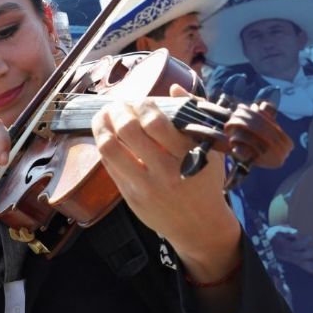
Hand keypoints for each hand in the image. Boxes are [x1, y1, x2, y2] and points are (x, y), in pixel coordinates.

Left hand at [92, 84, 240, 280]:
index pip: (156, 122)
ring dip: (102, 125)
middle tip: (119, 104)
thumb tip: (174, 87)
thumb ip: (195, 116)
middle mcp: (164, 172)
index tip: (143, 101)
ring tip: (104, 115)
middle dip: (119, 110)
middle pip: (128, 131)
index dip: (144, 104)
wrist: (200, 226)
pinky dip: (104, 146)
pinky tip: (106, 136)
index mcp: (187, 156)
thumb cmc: (206, 181)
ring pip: (110, 149)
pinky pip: (109, 166)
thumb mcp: (211, 149)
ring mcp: (145, 186)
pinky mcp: (131, 198)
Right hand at [267, 225, 312, 274]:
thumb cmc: (274, 235)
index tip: (310, 237)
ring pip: (302, 264)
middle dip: (309, 254)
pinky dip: (311, 268)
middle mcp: (287, 255)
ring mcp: (290, 259)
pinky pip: (303, 266)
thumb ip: (286, 231)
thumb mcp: (277, 230)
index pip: (296, 246)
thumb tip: (296, 232)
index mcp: (284, 246)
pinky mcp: (293, 261)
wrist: (267, 244)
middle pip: (300, 256)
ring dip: (312, 266)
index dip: (304, 242)